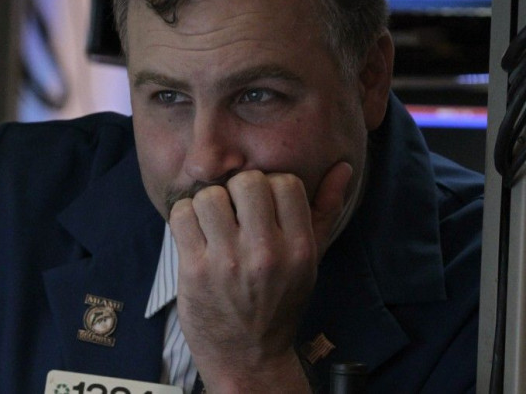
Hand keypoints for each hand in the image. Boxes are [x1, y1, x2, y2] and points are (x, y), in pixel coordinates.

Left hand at [168, 162, 351, 391]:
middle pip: (246, 182)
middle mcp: (267, 253)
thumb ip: (326, 211)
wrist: (247, 357)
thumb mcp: (309, 261)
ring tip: (212, 224)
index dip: (268, 186)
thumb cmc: (279, 303)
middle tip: (234, 212)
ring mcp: (229, 262)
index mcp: (299, 248)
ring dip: (206, 205)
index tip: (260, 206)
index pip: (285, 182)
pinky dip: (184, 219)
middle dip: (236, 191)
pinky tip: (194, 235)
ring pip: (209, 196)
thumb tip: (343, 167)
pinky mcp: (195, 270)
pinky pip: (181, 215)